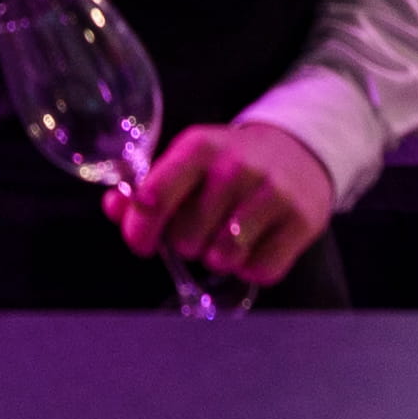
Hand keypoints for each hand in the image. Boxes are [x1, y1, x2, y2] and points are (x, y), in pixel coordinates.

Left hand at [111, 117, 334, 291]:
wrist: (299, 151)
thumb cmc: (230, 164)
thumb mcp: (189, 163)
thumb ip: (148, 188)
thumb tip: (115, 208)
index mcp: (199, 147)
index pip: (154, 197)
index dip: (140, 230)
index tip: (143, 242)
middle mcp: (236, 166)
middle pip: (186, 239)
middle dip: (187, 242)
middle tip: (203, 226)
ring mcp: (272, 192)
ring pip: (222, 259)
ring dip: (220, 258)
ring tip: (228, 237)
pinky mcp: (302, 220)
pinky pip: (260, 271)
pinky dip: (253, 268)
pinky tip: (257, 243)